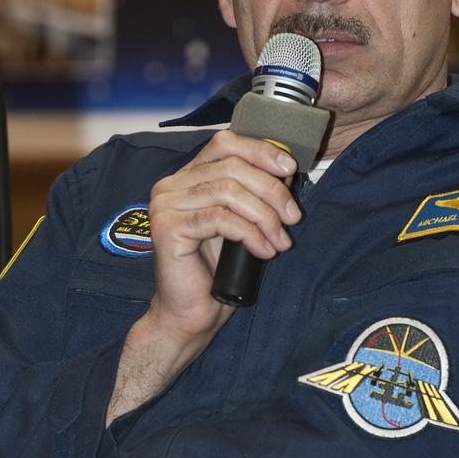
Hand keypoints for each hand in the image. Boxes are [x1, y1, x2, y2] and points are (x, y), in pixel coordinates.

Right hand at [146, 128, 298, 343]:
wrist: (190, 314)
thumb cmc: (216, 271)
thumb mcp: (240, 222)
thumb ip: (251, 193)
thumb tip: (285, 172)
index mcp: (186, 177)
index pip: (225, 143)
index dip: (260, 151)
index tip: (290, 170)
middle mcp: (171, 185)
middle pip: (231, 166)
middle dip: (271, 190)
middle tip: (293, 217)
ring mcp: (165, 205)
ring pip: (228, 191)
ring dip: (264, 216)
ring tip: (281, 241)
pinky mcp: (168, 228)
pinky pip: (221, 219)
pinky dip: (250, 233)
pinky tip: (264, 252)